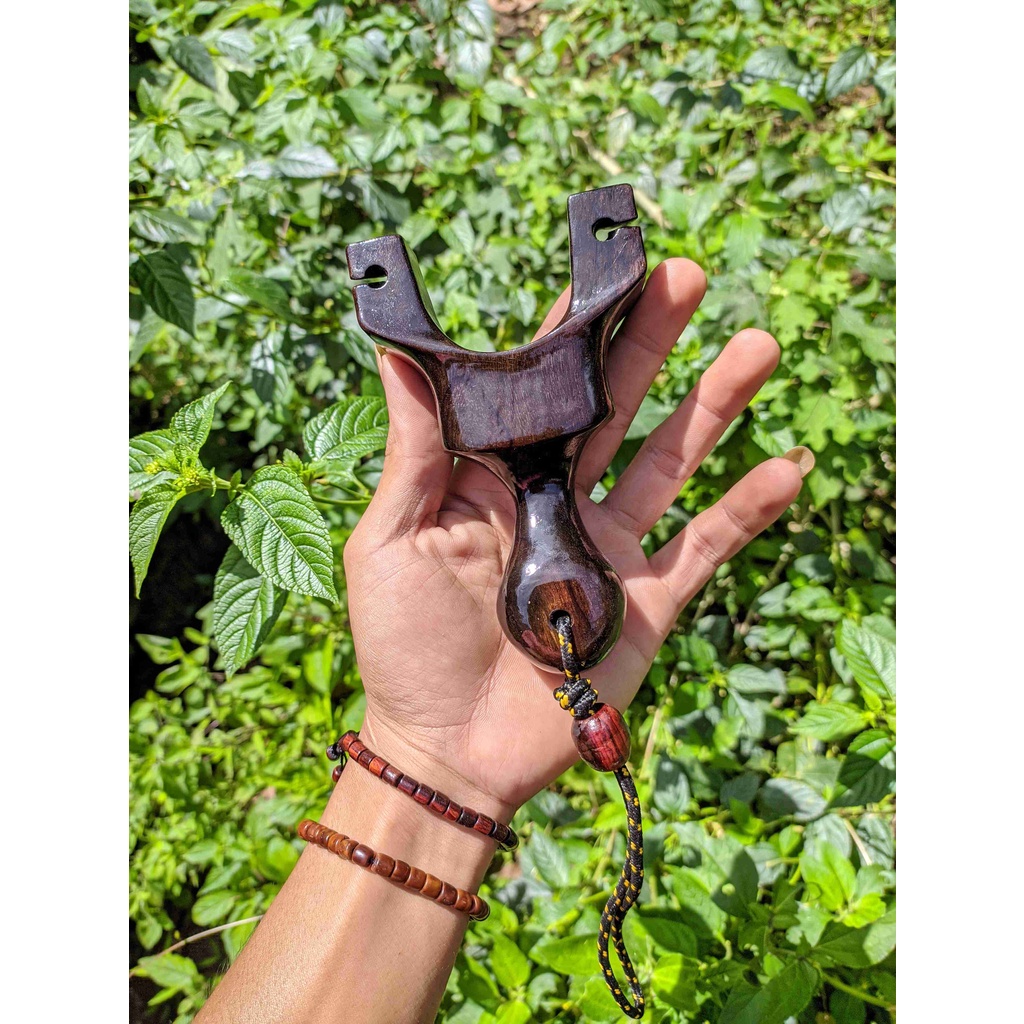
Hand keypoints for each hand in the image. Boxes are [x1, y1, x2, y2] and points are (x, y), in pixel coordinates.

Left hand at [343, 259, 809, 820]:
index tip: (607, 271)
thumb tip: (401, 355)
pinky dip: (747, 508)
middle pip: (615, 405)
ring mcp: (608, 545)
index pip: (539, 387)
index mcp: (495, 477)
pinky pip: (706, 545)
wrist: (450, 750)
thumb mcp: (390, 538)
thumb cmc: (404, 645)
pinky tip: (787, 466)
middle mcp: (558, 498)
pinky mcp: (648, 599)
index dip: (571, 330)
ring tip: (757, 348)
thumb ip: (414, 449)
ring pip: (670, 460)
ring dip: (715, 406)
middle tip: (689, 279)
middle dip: (652, 342)